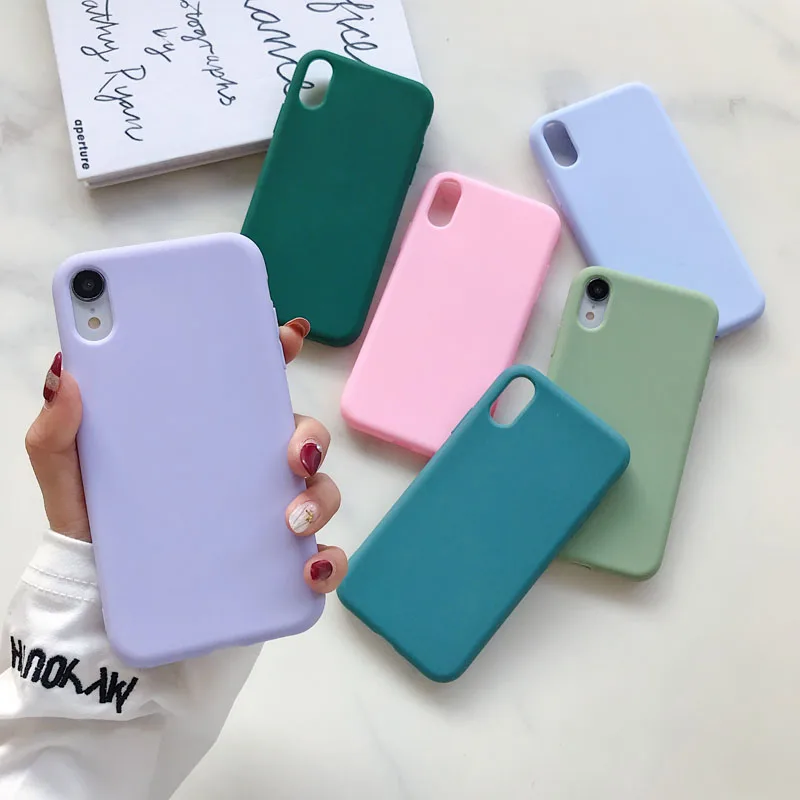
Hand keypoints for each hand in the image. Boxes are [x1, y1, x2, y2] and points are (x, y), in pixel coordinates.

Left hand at [25, 318, 346, 592]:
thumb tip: (64, 377)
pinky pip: (320, 555)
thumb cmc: (96, 528)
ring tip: (291, 521)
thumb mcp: (70, 478)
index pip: (250, 383)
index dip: (275, 353)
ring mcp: (266, 512)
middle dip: (310, 436)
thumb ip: (56, 434)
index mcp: (207, 432)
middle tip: (292, 455)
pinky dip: (327, 560)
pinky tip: (309, 568)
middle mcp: (245, 466)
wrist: (102, 603)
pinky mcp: (275, 562)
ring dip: (319, 498)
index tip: (287, 339)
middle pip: (299, 433)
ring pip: (319, 489)